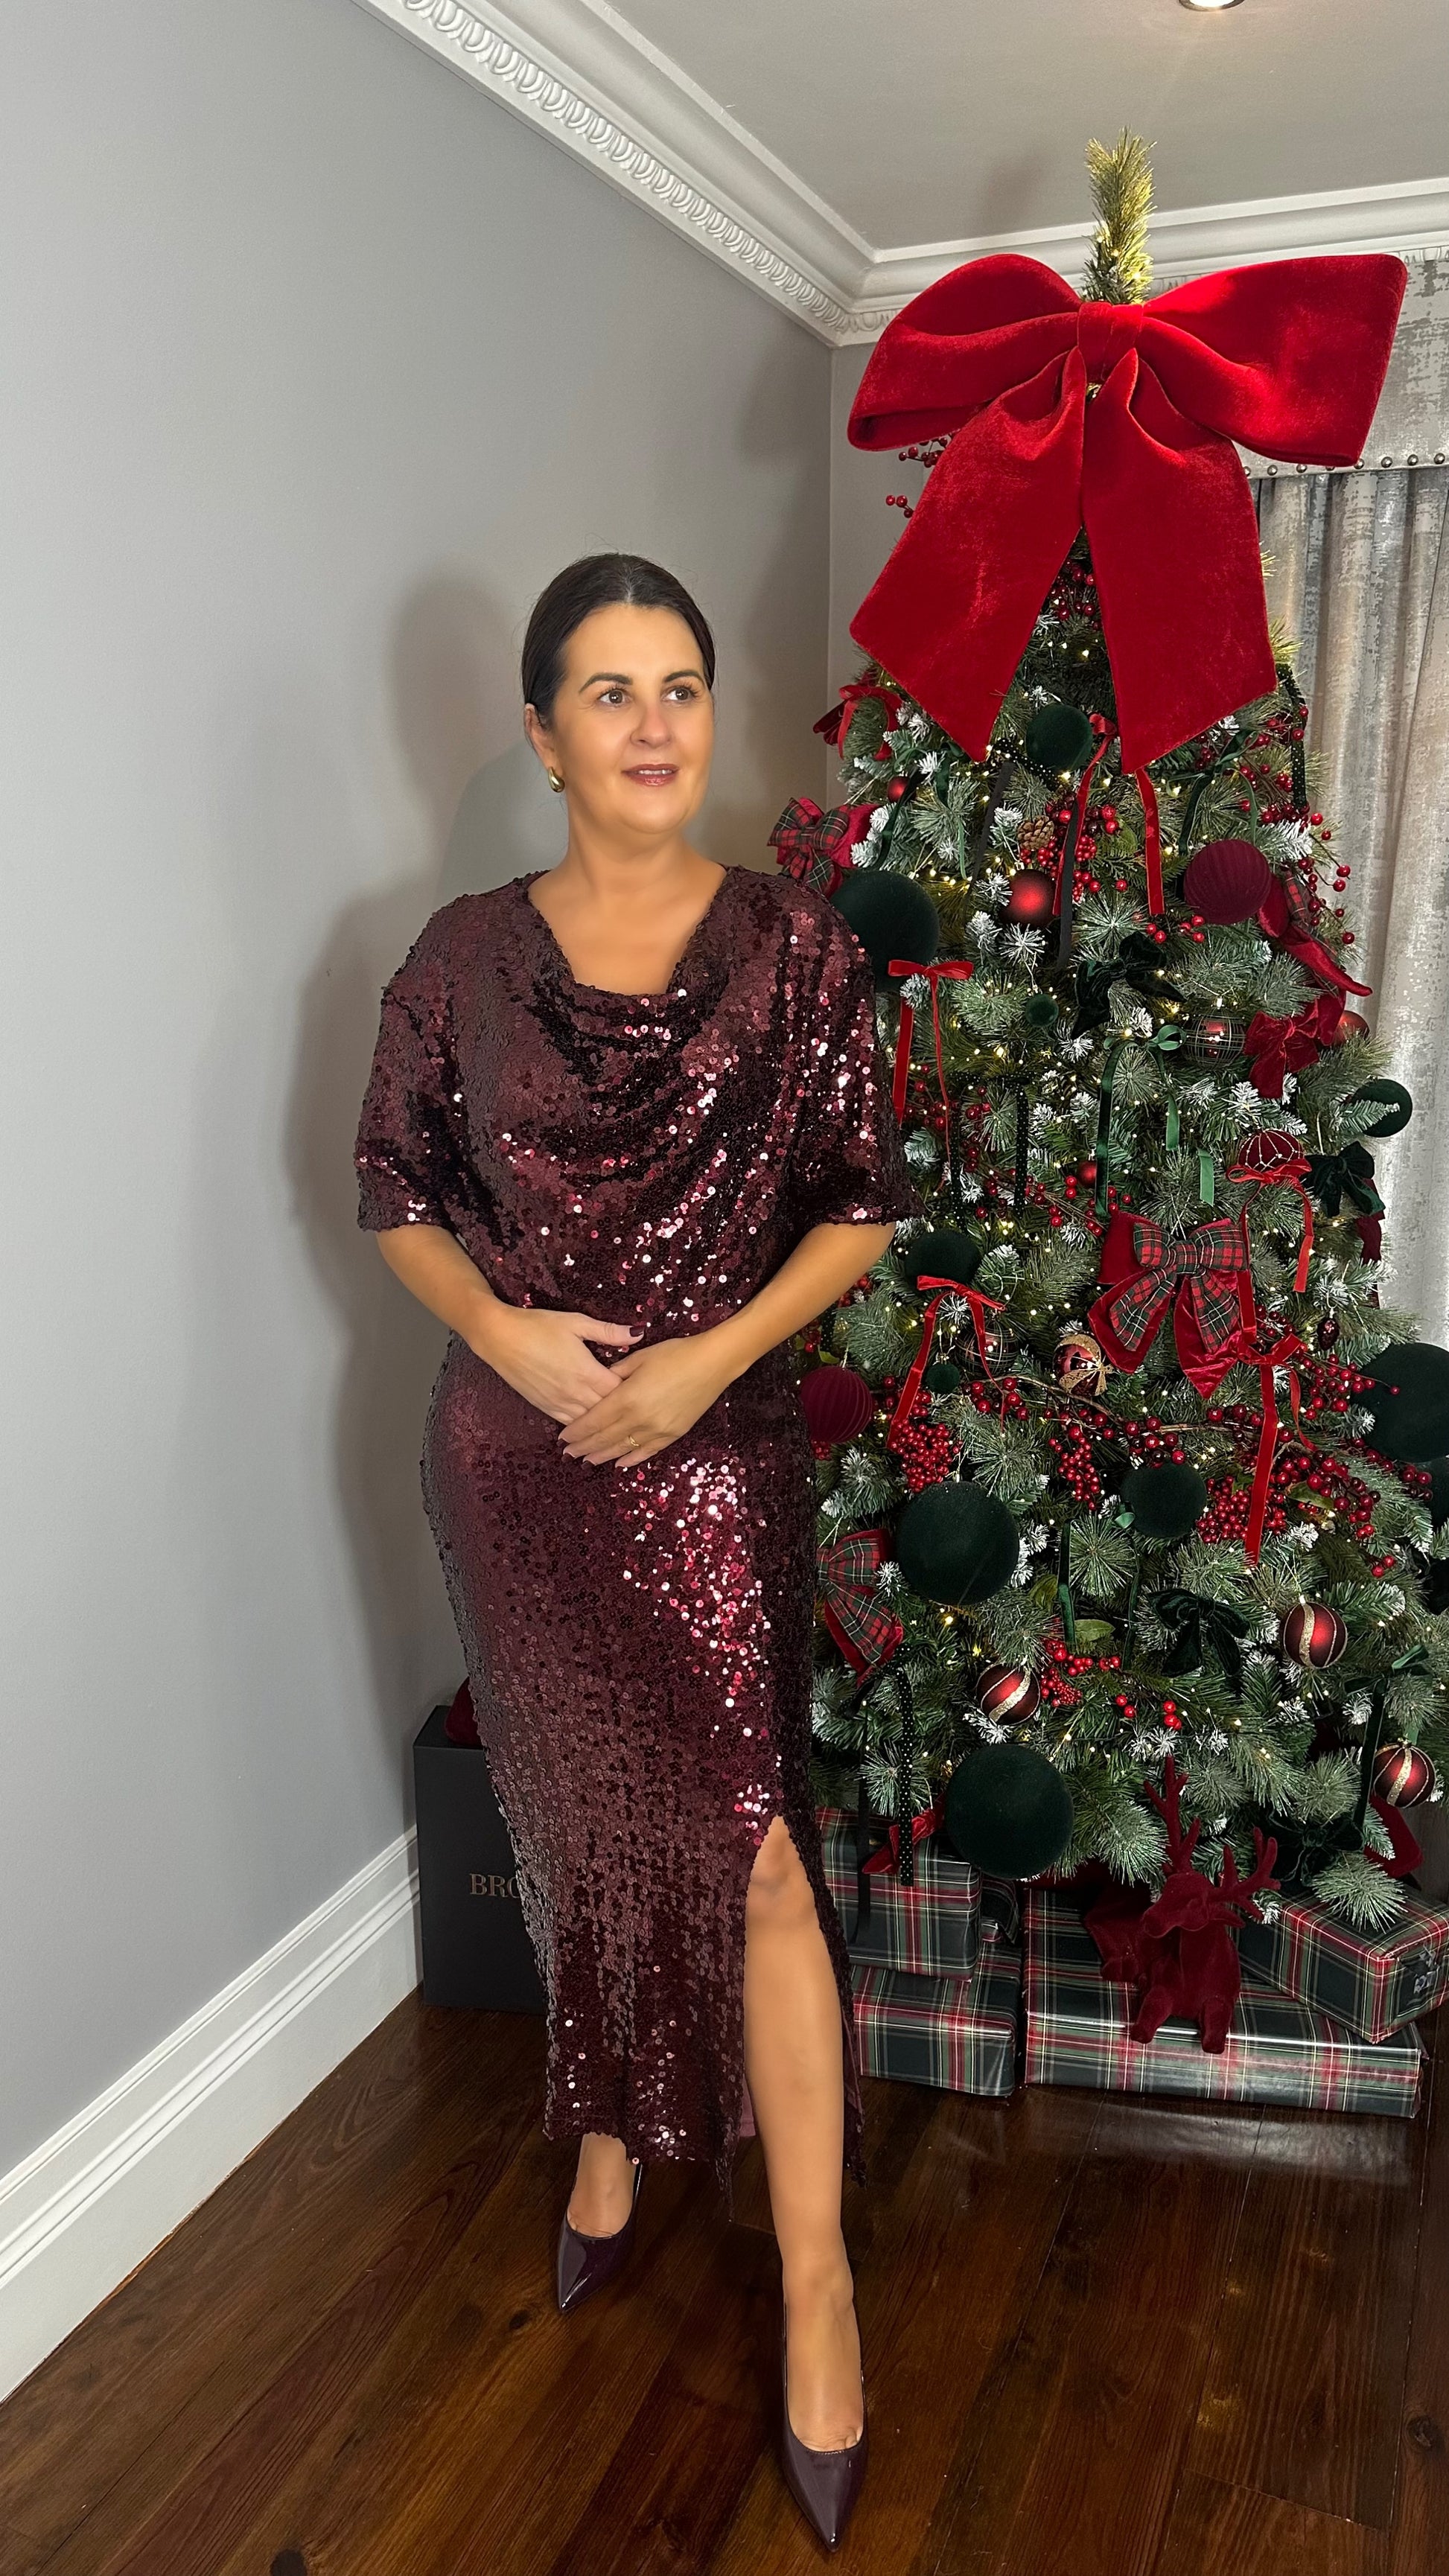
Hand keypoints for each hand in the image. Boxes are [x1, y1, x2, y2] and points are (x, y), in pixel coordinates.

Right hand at [471, 1303, 645, 1424]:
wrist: (499, 1338)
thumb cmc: (538, 1326)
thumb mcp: (576, 1323)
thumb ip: (609, 1332)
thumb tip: (638, 1333)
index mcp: (587, 1372)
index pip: (621, 1392)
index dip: (634, 1391)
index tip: (643, 1386)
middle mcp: (575, 1393)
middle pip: (608, 1411)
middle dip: (623, 1409)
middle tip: (637, 1406)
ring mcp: (559, 1404)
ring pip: (590, 1423)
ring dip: (604, 1421)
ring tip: (619, 1420)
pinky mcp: (546, 1408)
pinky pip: (571, 1424)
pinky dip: (584, 1426)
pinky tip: (593, 1426)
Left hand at [555, 1333, 733, 1467]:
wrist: (712, 1363)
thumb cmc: (675, 1354)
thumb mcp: (639, 1358)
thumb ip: (616, 1373)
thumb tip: (601, 1383)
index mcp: (626, 1397)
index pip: (593, 1420)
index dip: (576, 1431)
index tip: (563, 1438)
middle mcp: (639, 1418)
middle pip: (604, 1438)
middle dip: (584, 1447)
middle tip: (568, 1454)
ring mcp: (656, 1429)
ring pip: (623, 1448)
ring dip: (602, 1456)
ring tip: (586, 1461)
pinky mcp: (672, 1434)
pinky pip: (647, 1451)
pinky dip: (631, 1459)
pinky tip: (619, 1463)